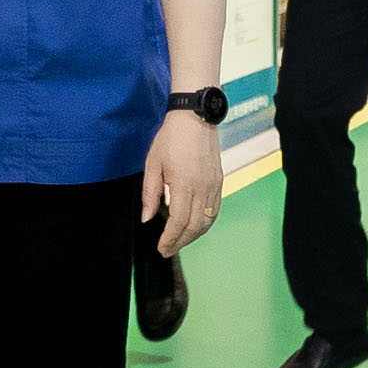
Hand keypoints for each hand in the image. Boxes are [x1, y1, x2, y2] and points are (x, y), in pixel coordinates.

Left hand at [143, 112, 223, 253]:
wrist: (195, 117)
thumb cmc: (170, 138)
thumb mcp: (153, 165)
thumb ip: (150, 194)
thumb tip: (147, 219)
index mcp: (184, 184)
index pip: (178, 222)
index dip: (169, 239)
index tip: (161, 248)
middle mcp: (202, 188)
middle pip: (194, 226)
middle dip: (180, 242)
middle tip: (167, 250)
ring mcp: (213, 185)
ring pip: (207, 221)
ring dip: (193, 236)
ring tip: (179, 241)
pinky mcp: (219, 181)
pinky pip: (215, 210)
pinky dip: (205, 223)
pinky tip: (194, 227)